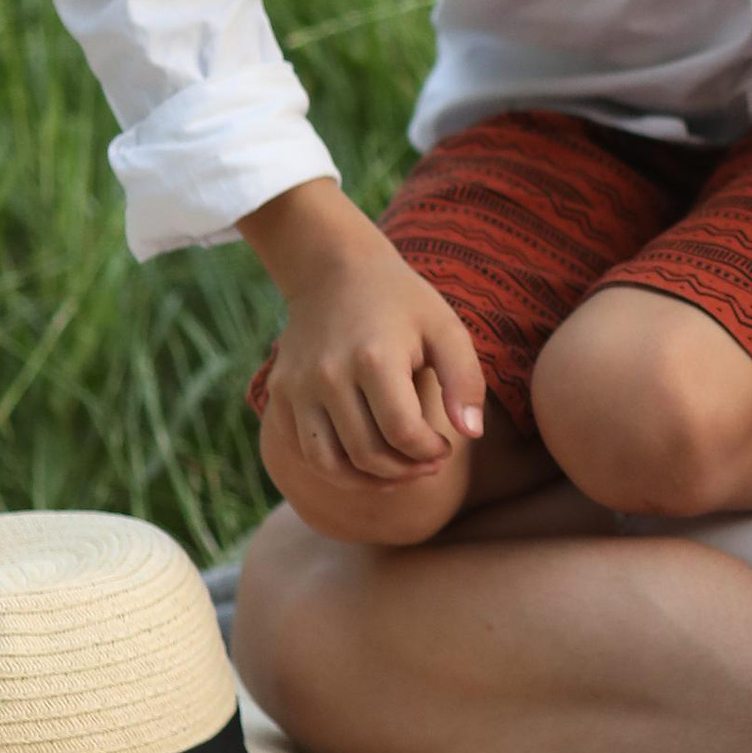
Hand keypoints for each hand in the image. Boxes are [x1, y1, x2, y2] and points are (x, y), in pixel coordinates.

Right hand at [244, 185, 486, 486]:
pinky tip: (364, 460)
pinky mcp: (279, 394)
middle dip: (406, 470)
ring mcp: (298, 387)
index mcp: (374, 357)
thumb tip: (472, 435)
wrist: (333, 271)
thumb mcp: (445, 328)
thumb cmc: (401, 303)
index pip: (403, 432)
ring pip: (329, 464)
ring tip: (397, 472)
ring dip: (369, 481)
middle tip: (428, 464)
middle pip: (368, 453)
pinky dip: (335, 468)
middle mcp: (329, 375)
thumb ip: (465, 380)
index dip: (430, 452)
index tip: (446, 448)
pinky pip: (303, 451)